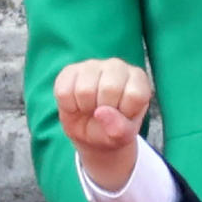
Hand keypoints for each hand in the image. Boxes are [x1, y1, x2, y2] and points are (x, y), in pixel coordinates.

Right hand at [54, 58, 151, 189]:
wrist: (90, 132)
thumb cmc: (112, 129)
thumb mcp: (123, 136)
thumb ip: (119, 128)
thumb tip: (101, 112)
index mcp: (138, 80)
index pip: (134, 95)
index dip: (125, 112)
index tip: (121, 116)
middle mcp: (117, 66)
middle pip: (109, 88)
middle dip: (103, 110)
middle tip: (103, 114)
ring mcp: (93, 65)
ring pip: (84, 90)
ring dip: (84, 108)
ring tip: (90, 108)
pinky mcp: (70, 70)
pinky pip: (63, 92)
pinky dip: (68, 106)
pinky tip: (77, 104)